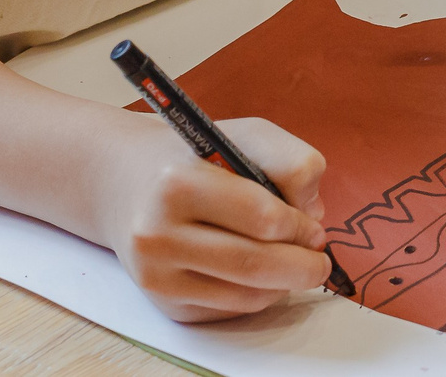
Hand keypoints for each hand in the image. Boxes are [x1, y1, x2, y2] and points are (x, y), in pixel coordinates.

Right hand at [91, 110, 330, 321]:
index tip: (315, 229)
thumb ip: (290, 162)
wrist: (125, 183)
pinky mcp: (163, 302)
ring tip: (293, 264)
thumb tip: (313, 214)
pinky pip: (228, 310)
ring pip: (245, 296)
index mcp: (178, 183)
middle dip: (302, 267)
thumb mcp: (245, 134)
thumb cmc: (196, 156)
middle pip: (254, 265)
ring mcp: (157, 275)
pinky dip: (256, 296)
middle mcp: (158, 234)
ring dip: (282, 286)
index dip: (300, 228)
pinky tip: (259, 273)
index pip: (261, 218)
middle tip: (320, 262)